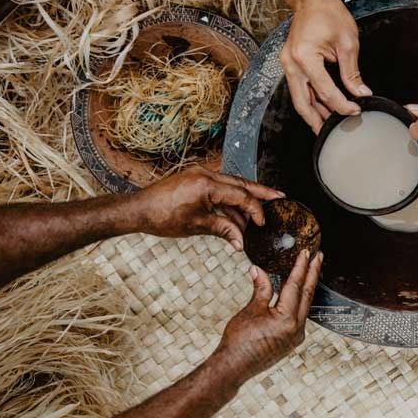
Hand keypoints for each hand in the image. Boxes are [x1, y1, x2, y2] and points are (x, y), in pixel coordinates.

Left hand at [128, 167, 284, 249]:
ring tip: (261, 207)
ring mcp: (200, 175)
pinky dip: (231, 198)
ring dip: (246, 196)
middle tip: (280, 196)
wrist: (138, 209)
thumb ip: (223, 230)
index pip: (241, 195)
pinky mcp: (195, 179)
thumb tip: (241, 243)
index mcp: (207, 185)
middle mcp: (206, 175)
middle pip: (241, 183)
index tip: (262, 223)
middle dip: (262, 191)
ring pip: (232, 184)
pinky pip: (220, 187)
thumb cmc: (162, 217)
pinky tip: (238, 210)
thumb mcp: (197, 226)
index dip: (255, 210)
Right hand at [214, 249, 322, 381]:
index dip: (301, 267)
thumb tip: (258, 270)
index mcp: (287, 319)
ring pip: (306, 306)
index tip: (306, 253)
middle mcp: (297, 328)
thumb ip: (260, 289)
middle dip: (313, 274)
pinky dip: (300, 302)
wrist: (233, 367)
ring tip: (311, 271)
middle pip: (307, 294)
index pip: (296, 286)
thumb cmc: (239, 340)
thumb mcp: (251, 310)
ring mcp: (296, 336)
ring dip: (308, 287)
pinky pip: (300, 316)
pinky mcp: (292, 341)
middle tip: (318, 257)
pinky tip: (299, 293)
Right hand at [280, 0, 371, 132]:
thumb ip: (352, 73)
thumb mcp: (347, 43)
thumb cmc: (328, 14)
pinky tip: (323, 109)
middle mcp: (291, 63)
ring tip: (328, 126)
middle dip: (317, 121)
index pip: (324, 91)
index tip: (355, 110)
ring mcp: (288, 64)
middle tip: (330, 136)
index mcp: (304, 57)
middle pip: (302, 103)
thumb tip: (360, 93)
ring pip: (299, 99)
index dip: (341, 105)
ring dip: (313, 113)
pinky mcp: (291, 64)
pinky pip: (299, 89)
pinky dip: (311, 100)